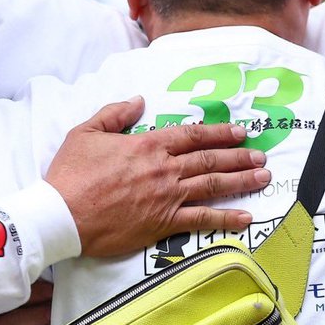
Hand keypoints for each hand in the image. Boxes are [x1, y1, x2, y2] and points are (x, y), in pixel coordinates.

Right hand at [47, 97, 268, 257]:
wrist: (62, 215)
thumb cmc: (71, 174)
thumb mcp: (86, 132)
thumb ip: (115, 114)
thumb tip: (138, 101)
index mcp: (147, 145)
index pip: (191, 135)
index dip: (218, 132)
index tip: (239, 132)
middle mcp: (163, 169)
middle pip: (209, 159)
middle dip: (239, 156)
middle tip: (260, 155)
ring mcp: (167, 197)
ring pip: (212, 185)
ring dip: (241, 180)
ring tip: (262, 177)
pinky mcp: (163, 223)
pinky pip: (202, 219)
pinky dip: (226, 219)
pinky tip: (246, 218)